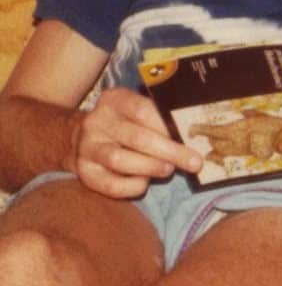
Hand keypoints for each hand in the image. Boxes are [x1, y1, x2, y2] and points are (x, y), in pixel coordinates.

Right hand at [66, 87, 201, 197]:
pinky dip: (131, 186)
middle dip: (170, 151)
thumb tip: (191, 132)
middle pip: (136, 137)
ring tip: (169, 169)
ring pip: (119, 160)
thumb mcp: (136, 107)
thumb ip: (158, 115)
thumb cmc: (124, 121)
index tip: (188, 137)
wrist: (82, 137)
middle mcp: (97, 121)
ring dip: (150, 167)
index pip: (142, 109)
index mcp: (114, 99)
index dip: (166, 125)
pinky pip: (109, 184)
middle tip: (194, 162)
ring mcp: (87, 147)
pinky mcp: (83, 172)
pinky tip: (145, 182)